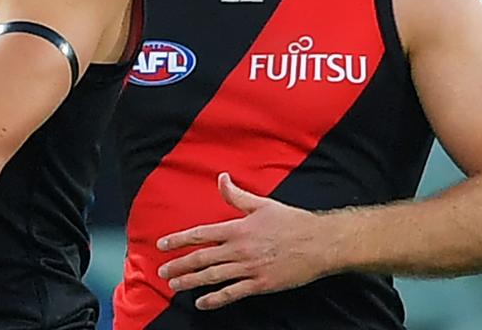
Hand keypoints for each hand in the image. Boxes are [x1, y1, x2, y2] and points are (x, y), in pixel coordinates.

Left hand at [156, 173, 332, 309]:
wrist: (320, 243)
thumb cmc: (292, 222)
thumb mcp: (262, 204)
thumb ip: (236, 195)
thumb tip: (220, 178)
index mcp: (238, 228)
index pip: (201, 234)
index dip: (179, 240)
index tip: (162, 245)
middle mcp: (240, 249)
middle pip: (202, 258)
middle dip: (179, 265)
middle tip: (162, 272)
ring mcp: (250, 269)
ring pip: (213, 277)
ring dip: (190, 282)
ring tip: (174, 286)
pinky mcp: (261, 284)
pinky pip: (233, 293)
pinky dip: (215, 299)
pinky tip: (201, 303)